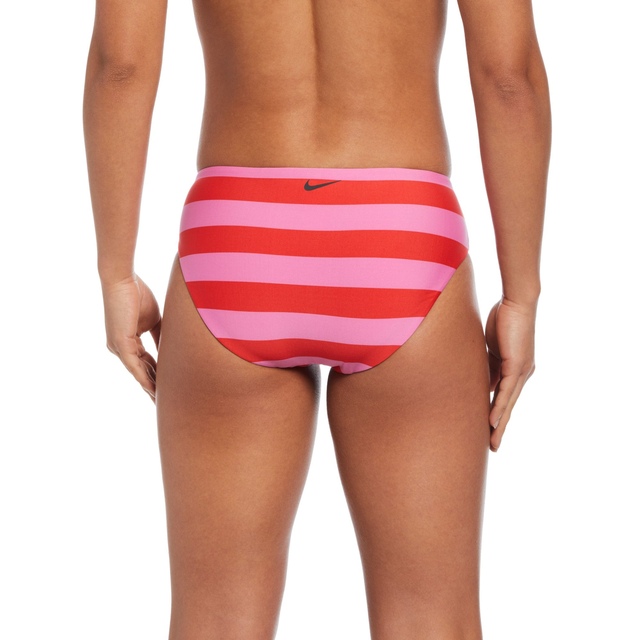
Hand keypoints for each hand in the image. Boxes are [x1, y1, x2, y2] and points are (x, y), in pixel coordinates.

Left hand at [102, 274, 161, 401]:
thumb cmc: (137, 293)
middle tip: (165, 402)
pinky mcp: (120, 345)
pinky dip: (144, 379)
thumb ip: (161, 335)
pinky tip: (153, 390)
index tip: (169, 386)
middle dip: (153, 387)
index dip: (158, 375)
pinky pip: (134, 366)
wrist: (122, 279)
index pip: (146, 363)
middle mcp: (120, 348)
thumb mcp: (154, 319)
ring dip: (150, 388)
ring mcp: (118, 348)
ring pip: (138, 373)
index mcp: (128, 341)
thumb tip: (173, 349)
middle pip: (141, 372)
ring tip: (161, 402)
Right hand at [485, 297, 536, 451]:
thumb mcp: (490, 346)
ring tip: (493, 442)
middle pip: (509, 406)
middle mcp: (522, 373)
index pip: (503, 396)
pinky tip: (493, 421)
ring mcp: (522, 371)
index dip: (495, 413)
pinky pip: (507, 391)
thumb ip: (485, 363)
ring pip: (509, 403)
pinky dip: (500, 407)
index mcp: (514, 368)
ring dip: (500, 424)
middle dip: (500, 427)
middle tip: (492, 446)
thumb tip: (477, 379)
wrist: (516, 302)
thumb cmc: (503, 316)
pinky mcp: (517, 365)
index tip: (487, 428)